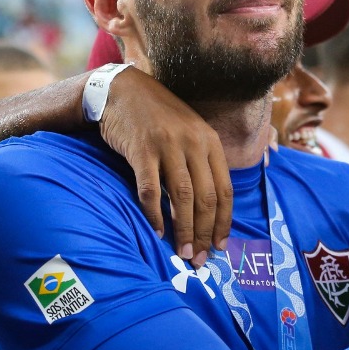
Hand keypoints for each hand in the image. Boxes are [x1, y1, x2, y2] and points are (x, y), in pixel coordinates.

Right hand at [99, 66, 231, 267]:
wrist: (123, 91)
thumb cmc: (159, 118)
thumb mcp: (190, 132)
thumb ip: (202, 162)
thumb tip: (211, 208)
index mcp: (210, 141)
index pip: (225, 190)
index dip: (224, 221)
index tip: (219, 246)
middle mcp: (194, 143)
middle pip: (206, 197)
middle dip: (204, 232)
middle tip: (199, 259)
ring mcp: (168, 146)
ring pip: (182, 197)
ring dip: (184, 230)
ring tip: (182, 253)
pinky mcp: (142, 151)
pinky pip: (151, 190)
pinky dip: (155, 214)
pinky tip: (157, 232)